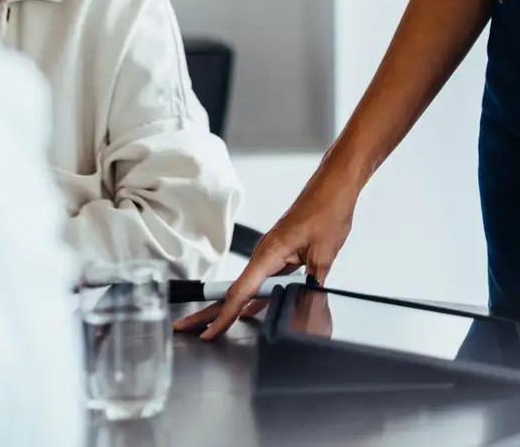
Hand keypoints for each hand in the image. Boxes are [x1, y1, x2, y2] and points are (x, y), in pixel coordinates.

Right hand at [175, 173, 358, 339]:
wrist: (334, 186)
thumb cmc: (327, 209)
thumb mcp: (324, 254)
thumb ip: (312, 284)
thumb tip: (308, 304)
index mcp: (270, 252)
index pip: (241, 292)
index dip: (223, 316)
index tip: (208, 332)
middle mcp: (265, 253)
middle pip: (233, 290)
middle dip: (209, 311)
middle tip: (184, 327)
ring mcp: (272, 254)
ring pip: (247, 287)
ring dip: (231, 307)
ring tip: (212, 327)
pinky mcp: (281, 253)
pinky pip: (263, 281)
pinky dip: (255, 297)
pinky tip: (249, 312)